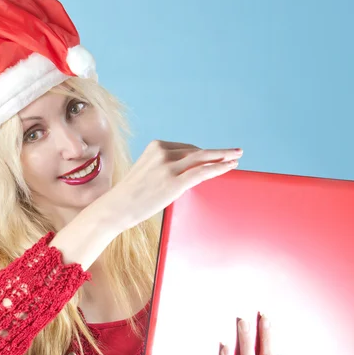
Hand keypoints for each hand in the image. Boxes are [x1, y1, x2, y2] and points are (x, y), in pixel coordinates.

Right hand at [104, 140, 241, 231]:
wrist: (116, 207)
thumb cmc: (130, 195)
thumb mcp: (146, 173)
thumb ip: (163, 168)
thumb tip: (184, 175)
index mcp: (155, 147)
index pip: (185, 148)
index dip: (202, 155)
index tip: (214, 158)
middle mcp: (162, 153)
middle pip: (197, 151)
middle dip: (217, 152)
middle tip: (235, 151)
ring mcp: (168, 167)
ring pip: (203, 158)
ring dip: (223, 157)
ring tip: (237, 157)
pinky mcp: (174, 182)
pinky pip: (202, 171)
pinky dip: (218, 168)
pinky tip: (230, 167)